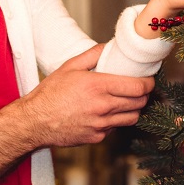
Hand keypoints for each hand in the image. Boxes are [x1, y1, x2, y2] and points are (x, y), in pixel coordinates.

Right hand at [17, 45, 153, 146]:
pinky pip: (115, 128)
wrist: (35, 121)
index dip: (148, 83)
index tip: (148, 79)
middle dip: (143, 95)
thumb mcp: (69, 67)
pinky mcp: (97, 137)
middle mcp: (103, 107)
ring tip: (126, 101)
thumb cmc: (49, 93)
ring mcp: (101, 124)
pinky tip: (106, 112)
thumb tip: (108, 47)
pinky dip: (116, 120)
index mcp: (98, 86)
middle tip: (139, 88)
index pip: (137, 87)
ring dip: (133, 109)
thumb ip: (92, 55)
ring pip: (132, 118)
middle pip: (139, 103)